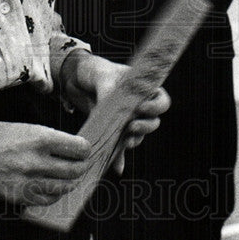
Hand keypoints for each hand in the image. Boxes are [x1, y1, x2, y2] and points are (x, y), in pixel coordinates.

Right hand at [0, 121, 90, 206]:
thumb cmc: (0, 137)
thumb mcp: (29, 128)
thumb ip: (51, 140)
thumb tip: (73, 149)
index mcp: (41, 139)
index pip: (78, 148)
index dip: (86, 150)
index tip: (86, 150)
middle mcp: (37, 161)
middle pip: (74, 170)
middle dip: (83, 167)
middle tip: (83, 165)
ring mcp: (29, 181)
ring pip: (64, 187)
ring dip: (72, 182)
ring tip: (73, 178)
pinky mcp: (21, 196)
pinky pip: (47, 199)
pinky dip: (56, 194)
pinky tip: (56, 188)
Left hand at [61, 50, 170, 166]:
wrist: (77, 79)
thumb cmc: (95, 71)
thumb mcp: (102, 77)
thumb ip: (108, 91)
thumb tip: (108, 107)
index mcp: (143, 89)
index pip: (161, 100)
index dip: (156, 106)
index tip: (141, 108)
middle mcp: (139, 106)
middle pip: (153, 122)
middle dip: (145, 127)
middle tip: (130, 127)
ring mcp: (126, 120)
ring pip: (138, 136)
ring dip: (133, 141)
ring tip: (124, 142)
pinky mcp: (112, 131)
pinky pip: (119, 147)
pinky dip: (118, 158)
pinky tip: (116, 167)